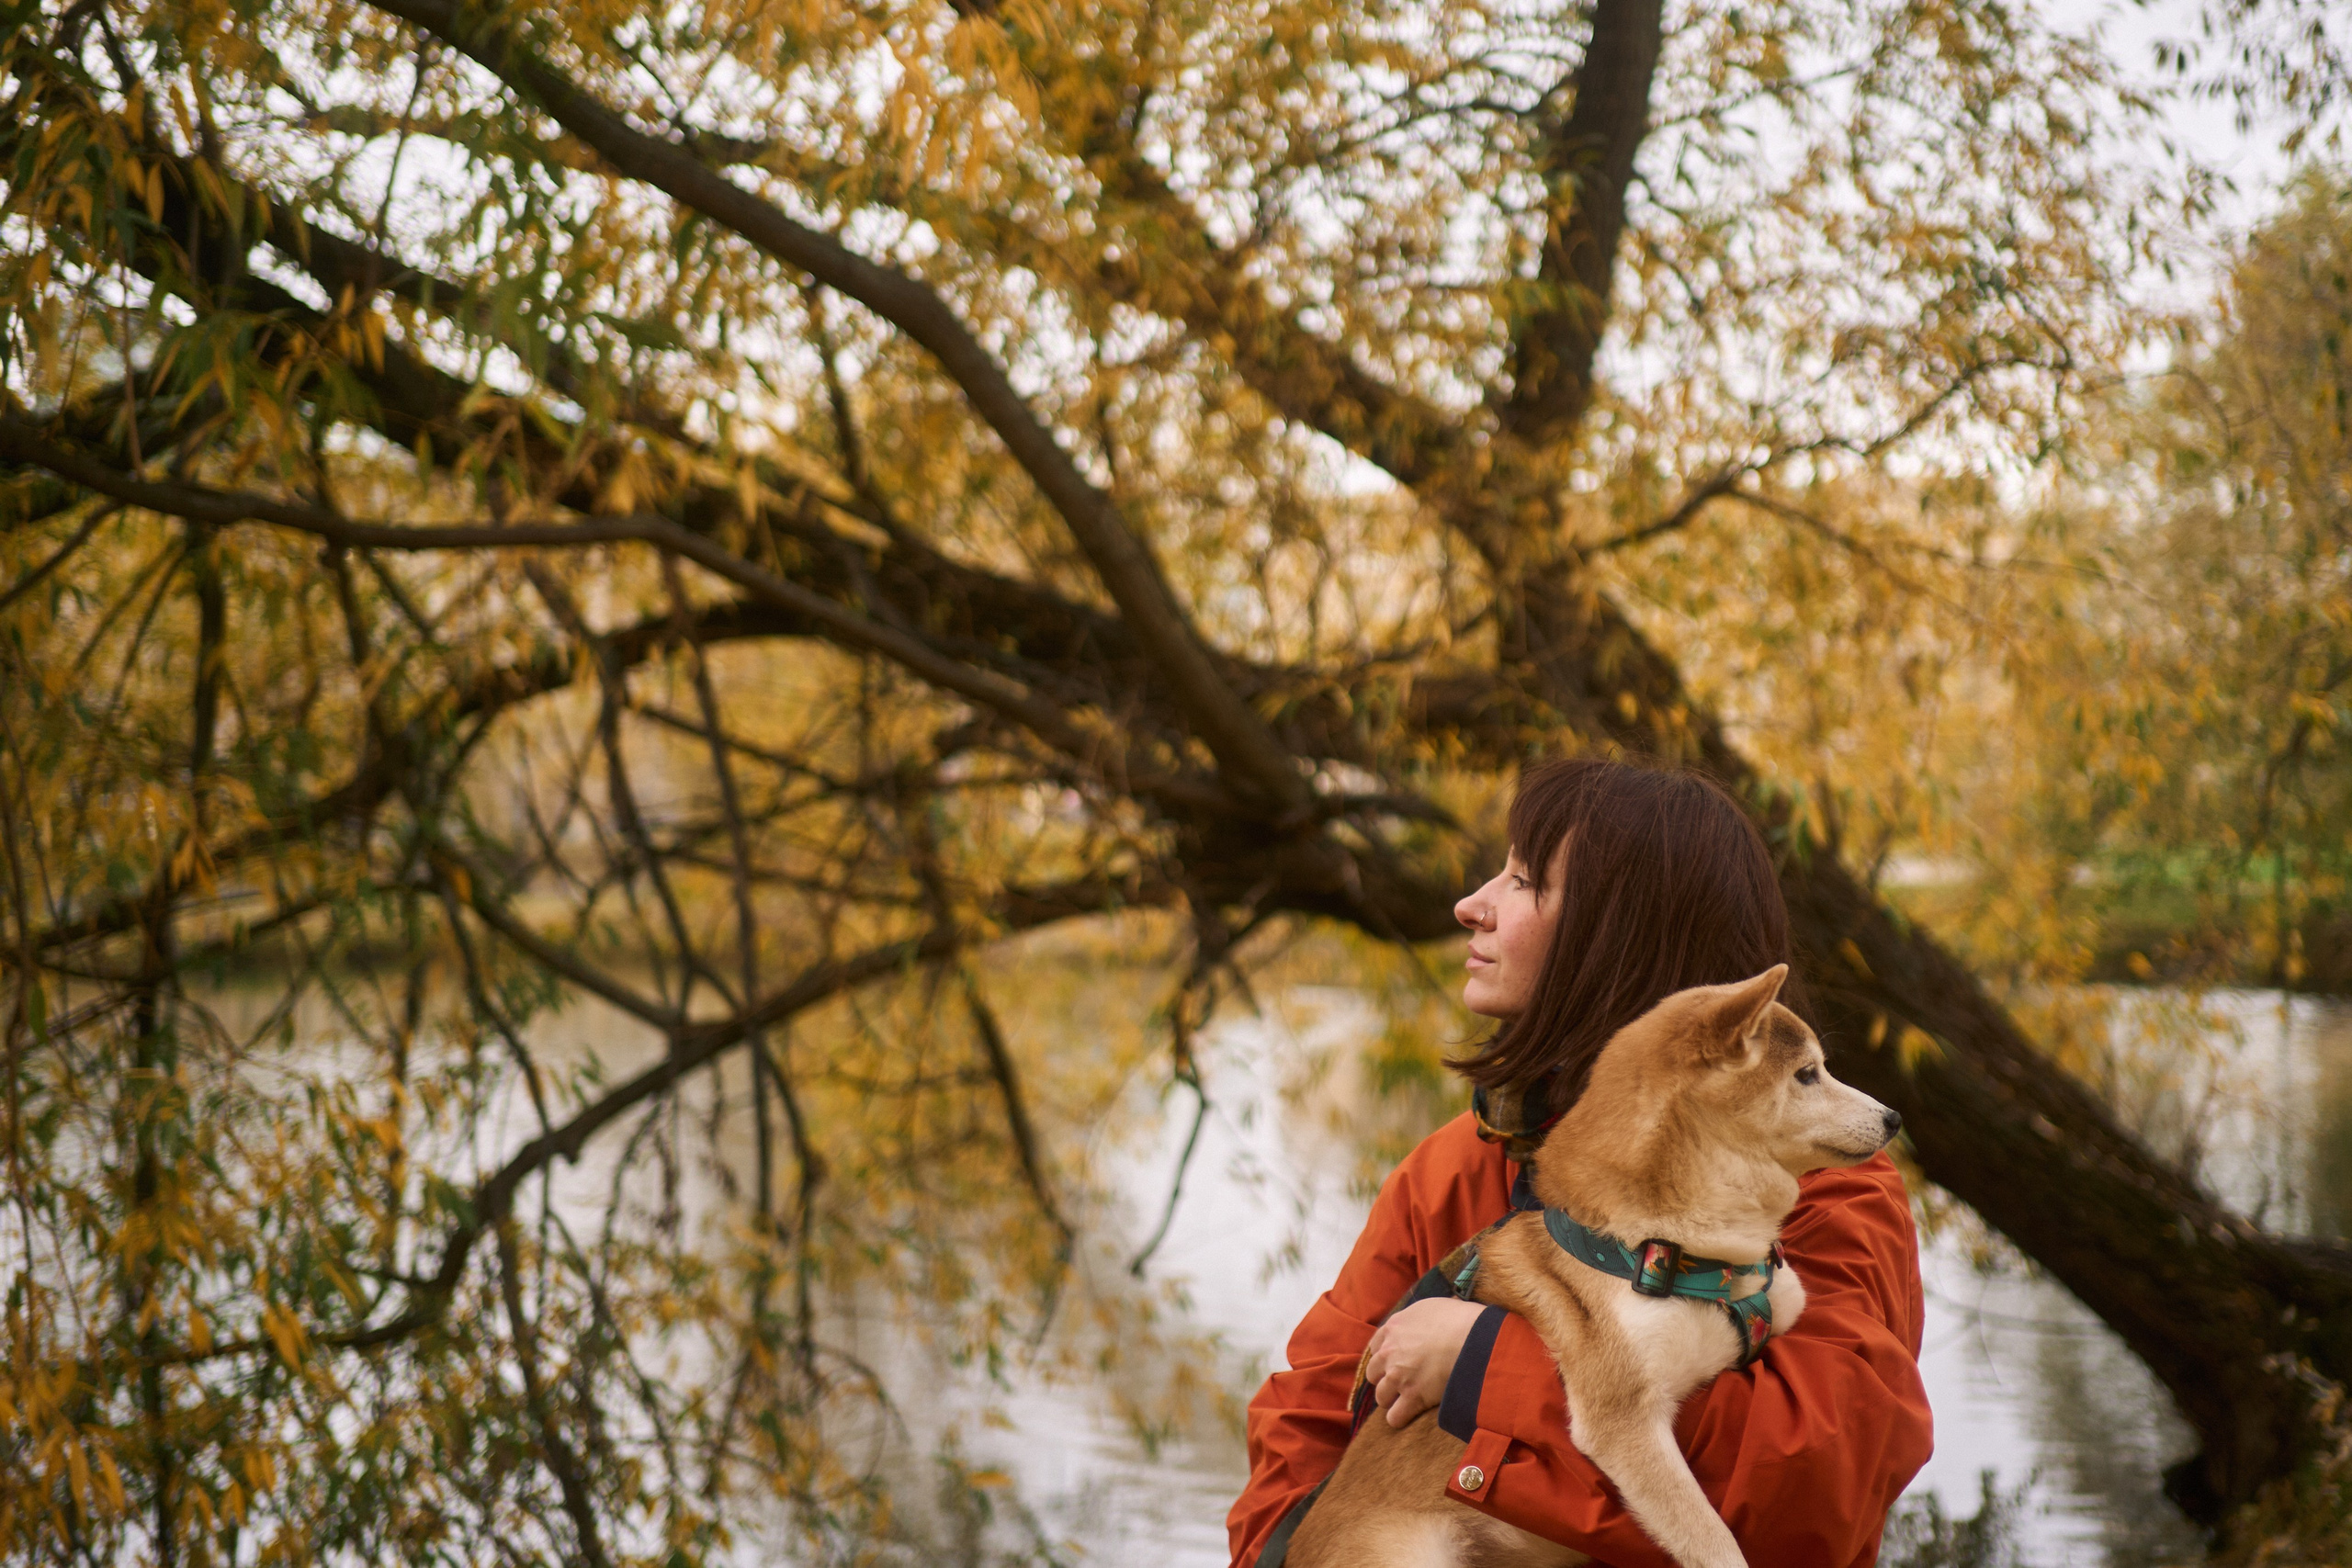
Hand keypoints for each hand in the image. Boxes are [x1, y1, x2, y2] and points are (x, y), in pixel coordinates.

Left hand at [1363, 1296, 1486, 1428]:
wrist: (1471, 1338)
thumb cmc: (1459, 1318)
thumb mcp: (1433, 1306)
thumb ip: (1421, 1315)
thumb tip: (1431, 1315)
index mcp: (1393, 1328)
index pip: (1375, 1346)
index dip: (1385, 1356)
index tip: (1393, 1361)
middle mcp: (1390, 1352)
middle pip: (1373, 1372)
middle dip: (1384, 1378)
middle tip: (1399, 1382)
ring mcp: (1398, 1375)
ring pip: (1381, 1396)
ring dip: (1390, 1400)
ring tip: (1402, 1402)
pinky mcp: (1412, 1396)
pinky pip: (1395, 1416)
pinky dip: (1398, 1419)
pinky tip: (1405, 1418)